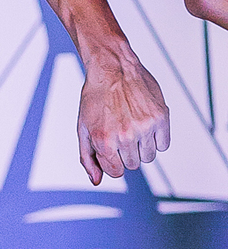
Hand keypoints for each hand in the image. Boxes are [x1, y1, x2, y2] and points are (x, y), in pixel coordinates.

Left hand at [77, 55, 169, 184]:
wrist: (112, 68)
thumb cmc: (95, 98)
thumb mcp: (83, 129)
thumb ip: (88, 158)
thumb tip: (97, 180)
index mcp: (104, 141)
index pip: (116, 172)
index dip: (114, 161)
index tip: (112, 148)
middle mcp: (125, 136)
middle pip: (133, 164)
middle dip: (127, 152)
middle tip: (121, 132)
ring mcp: (144, 127)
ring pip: (149, 156)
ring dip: (142, 146)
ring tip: (133, 127)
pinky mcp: (160, 117)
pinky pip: (164, 144)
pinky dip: (157, 139)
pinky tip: (146, 125)